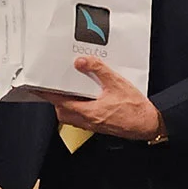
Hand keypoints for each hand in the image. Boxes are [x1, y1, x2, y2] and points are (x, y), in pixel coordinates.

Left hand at [46, 57, 160, 139]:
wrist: (148, 124)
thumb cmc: (135, 109)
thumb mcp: (116, 83)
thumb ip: (98, 70)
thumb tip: (81, 62)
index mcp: (88, 112)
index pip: (60, 102)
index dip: (47, 95)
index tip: (38, 88)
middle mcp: (88, 121)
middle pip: (62, 112)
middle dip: (57, 100)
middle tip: (55, 88)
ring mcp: (93, 125)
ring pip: (72, 116)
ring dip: (68, 105)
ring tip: (71, 91)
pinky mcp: (100, 126)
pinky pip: (82, 118)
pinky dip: (79, 108)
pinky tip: (88, 99)